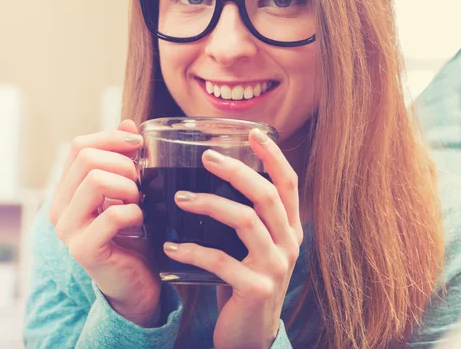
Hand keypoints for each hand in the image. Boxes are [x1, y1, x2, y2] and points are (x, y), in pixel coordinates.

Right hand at [48, 120, 161, 327]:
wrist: (136, 282)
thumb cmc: (133, 235)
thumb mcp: (128, 190)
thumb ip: (123, 158)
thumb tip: (127, 122)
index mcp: (67, 191)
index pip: (80, 146)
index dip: (112, 138)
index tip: (139, 144)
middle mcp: (59, 208)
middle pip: (87, 159)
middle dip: (124, 164)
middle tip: (141, 183)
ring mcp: (68, 230)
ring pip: (95, 180)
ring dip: (128, 186)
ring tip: (139, 200)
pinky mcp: (84, 250)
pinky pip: (111, 214)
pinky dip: (134, 211)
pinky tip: (139, 220)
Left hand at [163, 129, 302, 348]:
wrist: (249, 335)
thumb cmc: (243, 282)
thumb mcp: (251, 248)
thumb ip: (243, 219)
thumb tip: (206, 181)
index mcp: (288, 229)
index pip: (289, 184)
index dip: (273, 156)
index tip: (253, 132)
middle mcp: (289, 244)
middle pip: (268, 195)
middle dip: (237, 170)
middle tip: (206, 157)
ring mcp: (275, 267)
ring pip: (246, 222)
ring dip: (210, 205)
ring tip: (179, 198)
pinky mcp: (255, 288)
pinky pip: (221, 261)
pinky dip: (193, 251)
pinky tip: (170, 246)